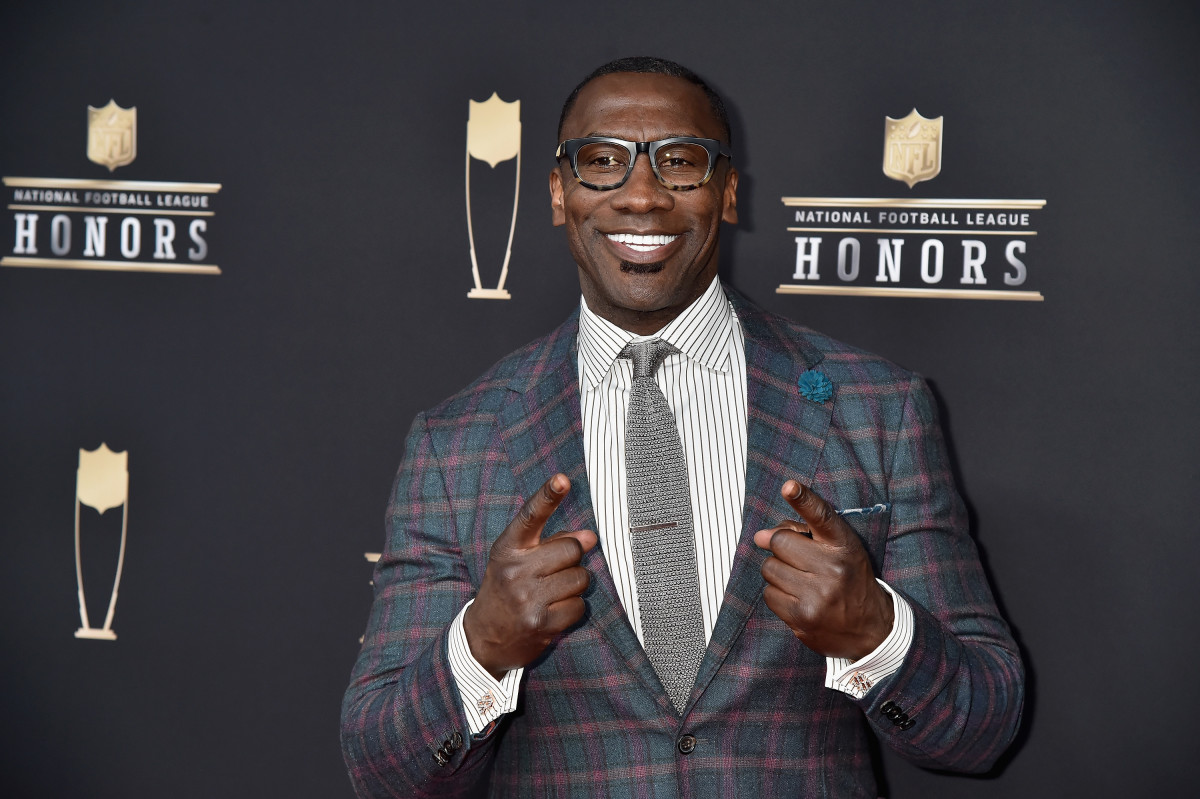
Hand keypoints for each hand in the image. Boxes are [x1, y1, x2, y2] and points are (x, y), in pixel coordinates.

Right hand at [463, 474, 597, 678]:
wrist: (484, 638)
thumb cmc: (506, 589)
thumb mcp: (519, 560)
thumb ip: (553, 542)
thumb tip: (590, 536)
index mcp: (508, 548)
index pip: (531, 516)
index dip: (548, 496)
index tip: (562, 479)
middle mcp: (515, 570)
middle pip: (572, 549)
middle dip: (572, 559)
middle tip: (555, 572)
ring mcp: (527, 598)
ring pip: (580, 578)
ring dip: (574, 585)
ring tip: (552, 594)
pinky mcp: (541, 623)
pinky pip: (579, 606)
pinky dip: (573, 609)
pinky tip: (553, 612)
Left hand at [753, 480, 893, 660]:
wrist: (872, 629)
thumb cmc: (850, 581)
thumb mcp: (840, 550)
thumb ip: (803, 534)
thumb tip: (760, 536)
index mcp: (844, 546)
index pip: (821, 516)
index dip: (804, 499)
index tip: (789, 487)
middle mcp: (833, 568)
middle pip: (779, 542)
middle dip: (780, 548)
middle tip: (797, 560)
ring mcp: (817, 594)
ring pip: (769, 568)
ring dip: (777, 572)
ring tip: (800, 580)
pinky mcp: (802, 617)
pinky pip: (768, 594)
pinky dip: (777, 594)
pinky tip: (797, 597)